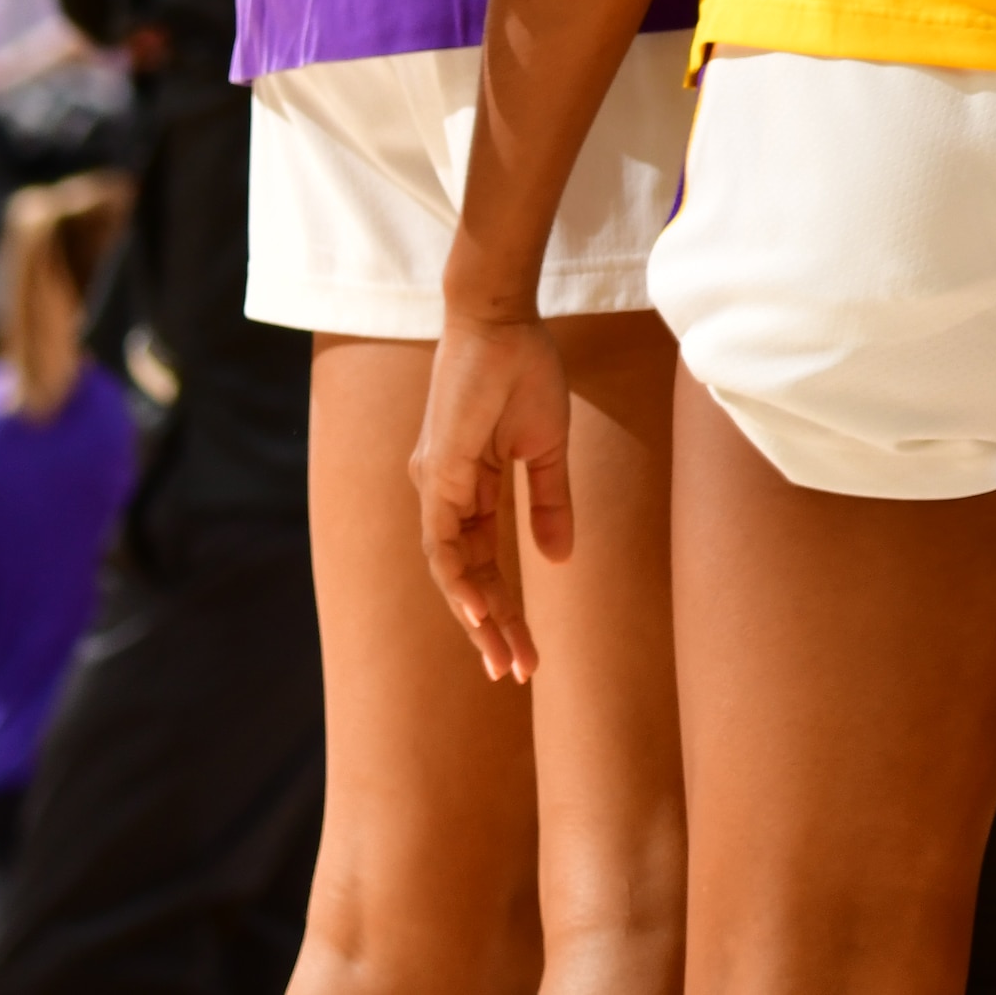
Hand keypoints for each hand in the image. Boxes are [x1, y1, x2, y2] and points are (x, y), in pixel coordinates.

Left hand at [412, 304, 572, 681]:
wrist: (502, 321)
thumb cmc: (524, 372)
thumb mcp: (546, 448)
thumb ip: (549, 503)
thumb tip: (559, 559)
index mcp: (468, 490)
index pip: (484, 563)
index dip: (504, 608)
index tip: (526, 651)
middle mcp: (443, 495)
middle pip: (466, 578)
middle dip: (493, 628)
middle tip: (517, 673)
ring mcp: (436, 487)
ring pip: (451, 570)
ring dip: (478, 617)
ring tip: (504, 659)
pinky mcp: (439, 473)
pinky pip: (443, 540)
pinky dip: (458, 580)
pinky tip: (480, 612)